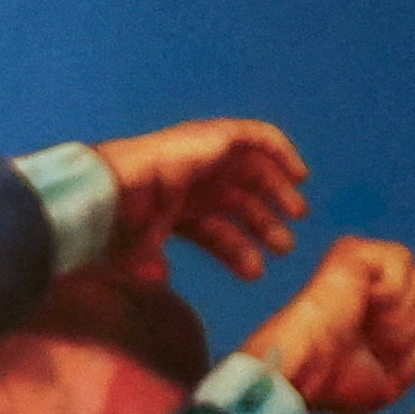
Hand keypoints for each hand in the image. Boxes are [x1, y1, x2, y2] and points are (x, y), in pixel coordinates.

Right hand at [88, 118, 307, 281]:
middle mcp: (191, 179)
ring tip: (299, 215)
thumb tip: (160, 277)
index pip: (211, 228)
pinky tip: (300, 176)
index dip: (234, 250)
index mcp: (173, 206)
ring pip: (253, 173)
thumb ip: (151, 263)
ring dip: (278, 193)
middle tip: (286, 247)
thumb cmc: (116, 223)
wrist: (114, 190)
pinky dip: (282, 152)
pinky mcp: (218, 136)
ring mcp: (204, 156)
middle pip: (238, 201)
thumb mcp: (137, 251)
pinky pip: (259, 138)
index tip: (256, 271)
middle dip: (262, 222)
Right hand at [242, 238, 414, 413]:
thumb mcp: (387, 384)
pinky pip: (401, 259)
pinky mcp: (351, 253)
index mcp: (371, 315)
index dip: (410, 340)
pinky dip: (395, 289)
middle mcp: (365, 289)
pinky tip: (369, 302)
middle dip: (409, 327)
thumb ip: (413, 360)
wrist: (305, 375)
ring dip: (403, 313)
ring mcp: (358, 268)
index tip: (378, 358)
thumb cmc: (331, 384)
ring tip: (372, 326)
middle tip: (375, 343)